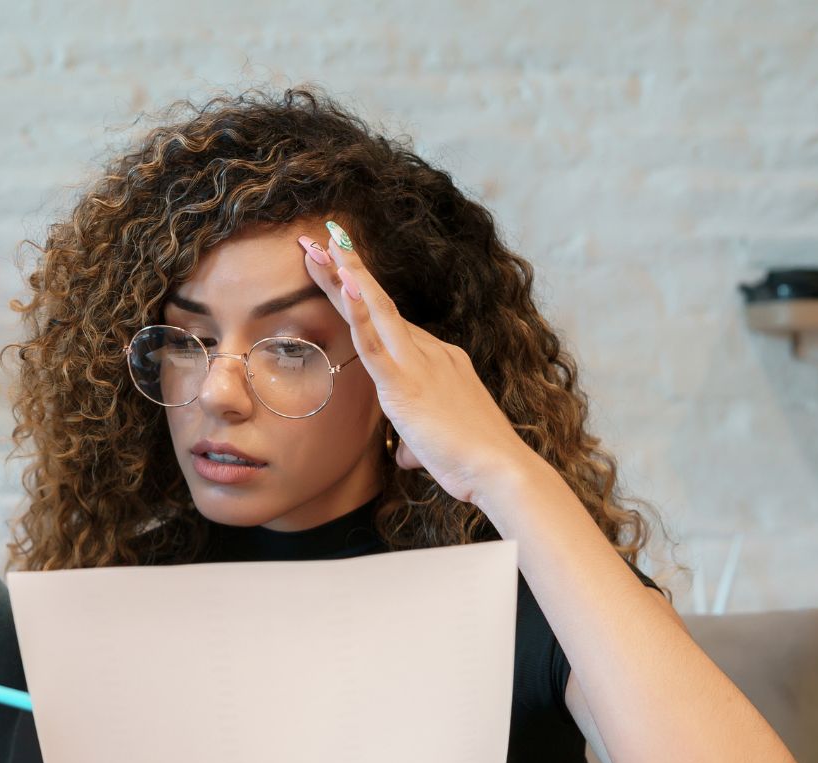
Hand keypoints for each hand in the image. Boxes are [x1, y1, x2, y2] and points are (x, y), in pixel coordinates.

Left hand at [299, 225, 536, 506]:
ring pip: (375, 310)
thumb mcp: (436, 445)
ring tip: (318, 247)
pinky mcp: (406, 384)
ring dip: (345, 276)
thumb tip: (407, 454)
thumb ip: (417, 441)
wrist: (498, 469)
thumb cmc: (472, 462)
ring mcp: (418, 363)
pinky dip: (358, 312)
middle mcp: (429, 351)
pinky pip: (375, 343)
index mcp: (437, 360)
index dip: (363, 296)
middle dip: (347, 268)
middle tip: (318, 239)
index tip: (340, 269)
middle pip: (379, 303)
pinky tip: (344, 284)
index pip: (391, 322)